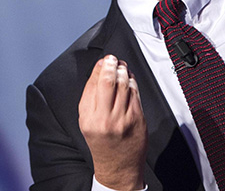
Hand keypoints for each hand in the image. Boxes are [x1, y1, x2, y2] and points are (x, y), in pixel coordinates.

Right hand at [79, 55, 146, 189]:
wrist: (118, 166)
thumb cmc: (103, 143)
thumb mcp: (87, 122)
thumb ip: (90, 97)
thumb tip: (99, 71)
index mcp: (88, 118)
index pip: (92, 85)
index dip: (99, 68)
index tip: (103, 61)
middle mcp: (105, 118)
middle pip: (109, 82)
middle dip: (112, 65)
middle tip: (113, 58)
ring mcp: (123, 118)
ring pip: (124, 85)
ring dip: (124, 70)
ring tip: (121, 66)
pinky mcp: (138, 118)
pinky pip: (135, 93)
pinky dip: (132, 82)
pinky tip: (130, 78)